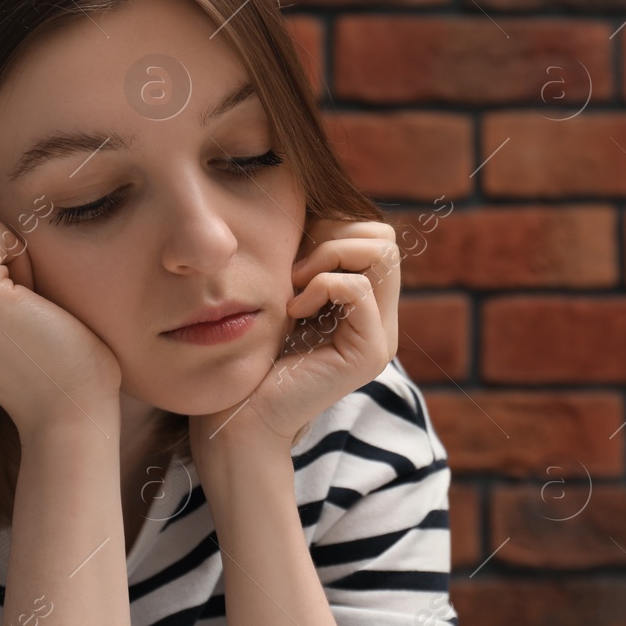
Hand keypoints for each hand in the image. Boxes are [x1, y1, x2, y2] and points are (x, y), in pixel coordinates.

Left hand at [189, 218, 401, 462]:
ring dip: (330, 256)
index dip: (333, 226)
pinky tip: (294, 311)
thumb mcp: (281, 292)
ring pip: (381, 252)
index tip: (293, 255)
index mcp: (364, 304)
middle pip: (384, 237)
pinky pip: (357, 287)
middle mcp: (381, 319)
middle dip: (335, 236)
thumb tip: (311, 207)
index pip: (375, 233)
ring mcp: (380, 337)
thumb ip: (304, 259)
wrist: (240, 418)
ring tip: (297, 287)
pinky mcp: (370, 352)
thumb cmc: (250, 355)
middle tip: (297, 270)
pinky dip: (321, 286)